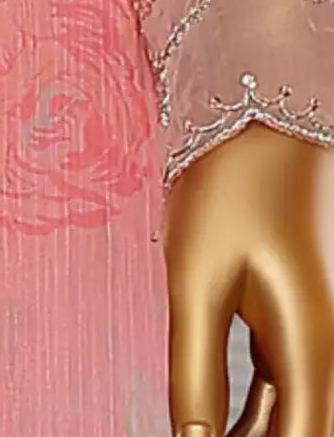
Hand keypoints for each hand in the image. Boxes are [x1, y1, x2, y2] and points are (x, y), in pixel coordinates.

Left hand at [167, 121, 333, 436]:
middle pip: (302, 431)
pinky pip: (285, 385)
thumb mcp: (197, 279)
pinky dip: (255, 414)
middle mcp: (328, 347)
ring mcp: (318, 332)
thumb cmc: (229, 183)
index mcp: (314, 346)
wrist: (259, 112)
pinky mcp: (298, 317)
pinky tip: (214, 423)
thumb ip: (196, 370)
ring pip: (295, 414)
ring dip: (254, 435)